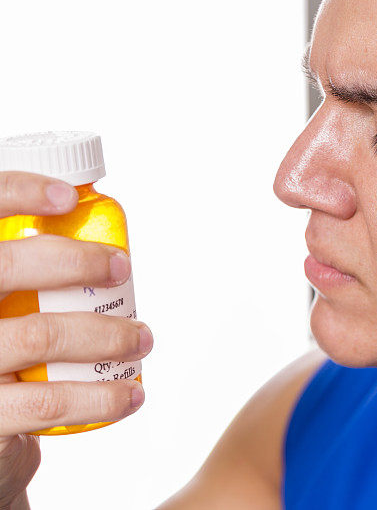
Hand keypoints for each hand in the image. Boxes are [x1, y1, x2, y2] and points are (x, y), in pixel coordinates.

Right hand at [0, 171, 152, 507]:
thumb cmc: (0, 355)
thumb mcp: (6, 302)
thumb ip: (28, 275)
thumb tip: (97, 233)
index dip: (15, 193)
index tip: (68, 197)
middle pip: (9, 268)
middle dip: (77, 261)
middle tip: (122, 267)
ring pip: (40, 334)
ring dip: (108, 333)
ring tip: (142, 338)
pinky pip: (48, 403)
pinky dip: (102, 397)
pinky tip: (131, 393)